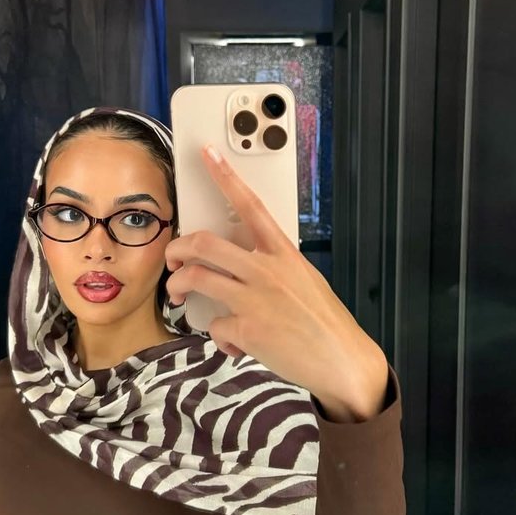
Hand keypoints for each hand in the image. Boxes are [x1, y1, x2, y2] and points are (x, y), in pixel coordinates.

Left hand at [164, 144, 387, 418]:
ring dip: (177, 285)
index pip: (251, 205)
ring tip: (178, 294)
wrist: (342, 360)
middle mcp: (267, 270)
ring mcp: (254, 298)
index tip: (206, 154)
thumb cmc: (326, 323)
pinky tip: (235, 344)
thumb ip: (274, 268)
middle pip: (205, 243)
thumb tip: (244, 268)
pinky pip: (215, 325)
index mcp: (284, 253)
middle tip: (172, 257)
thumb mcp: (305, 280)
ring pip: (195, 277)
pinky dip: (220, 337)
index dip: (225, 177)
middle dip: (178, 247)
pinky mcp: (247, 328)